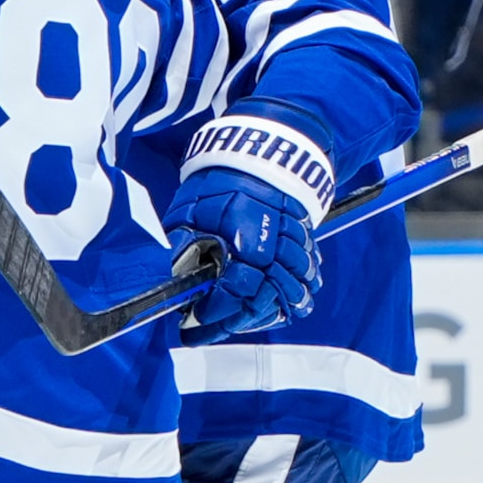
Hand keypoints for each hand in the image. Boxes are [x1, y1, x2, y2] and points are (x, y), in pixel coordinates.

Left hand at [166, 101, 335, 343]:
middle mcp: (275, 246)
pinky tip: (278, 300)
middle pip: (267, 300)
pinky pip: (311, 273)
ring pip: (295, 290)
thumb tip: (172, 282)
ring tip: (241, 319)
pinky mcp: (306, 240)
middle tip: (209, 329)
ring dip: (269, 310)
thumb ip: (181, 248)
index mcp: (245, 241)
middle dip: (236, 321)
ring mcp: (295, 244)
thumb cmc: (219, 183)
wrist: (257, 154)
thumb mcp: (188, 213)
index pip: (237, 292)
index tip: (196, 321)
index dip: (216, 313)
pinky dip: (298, 290)